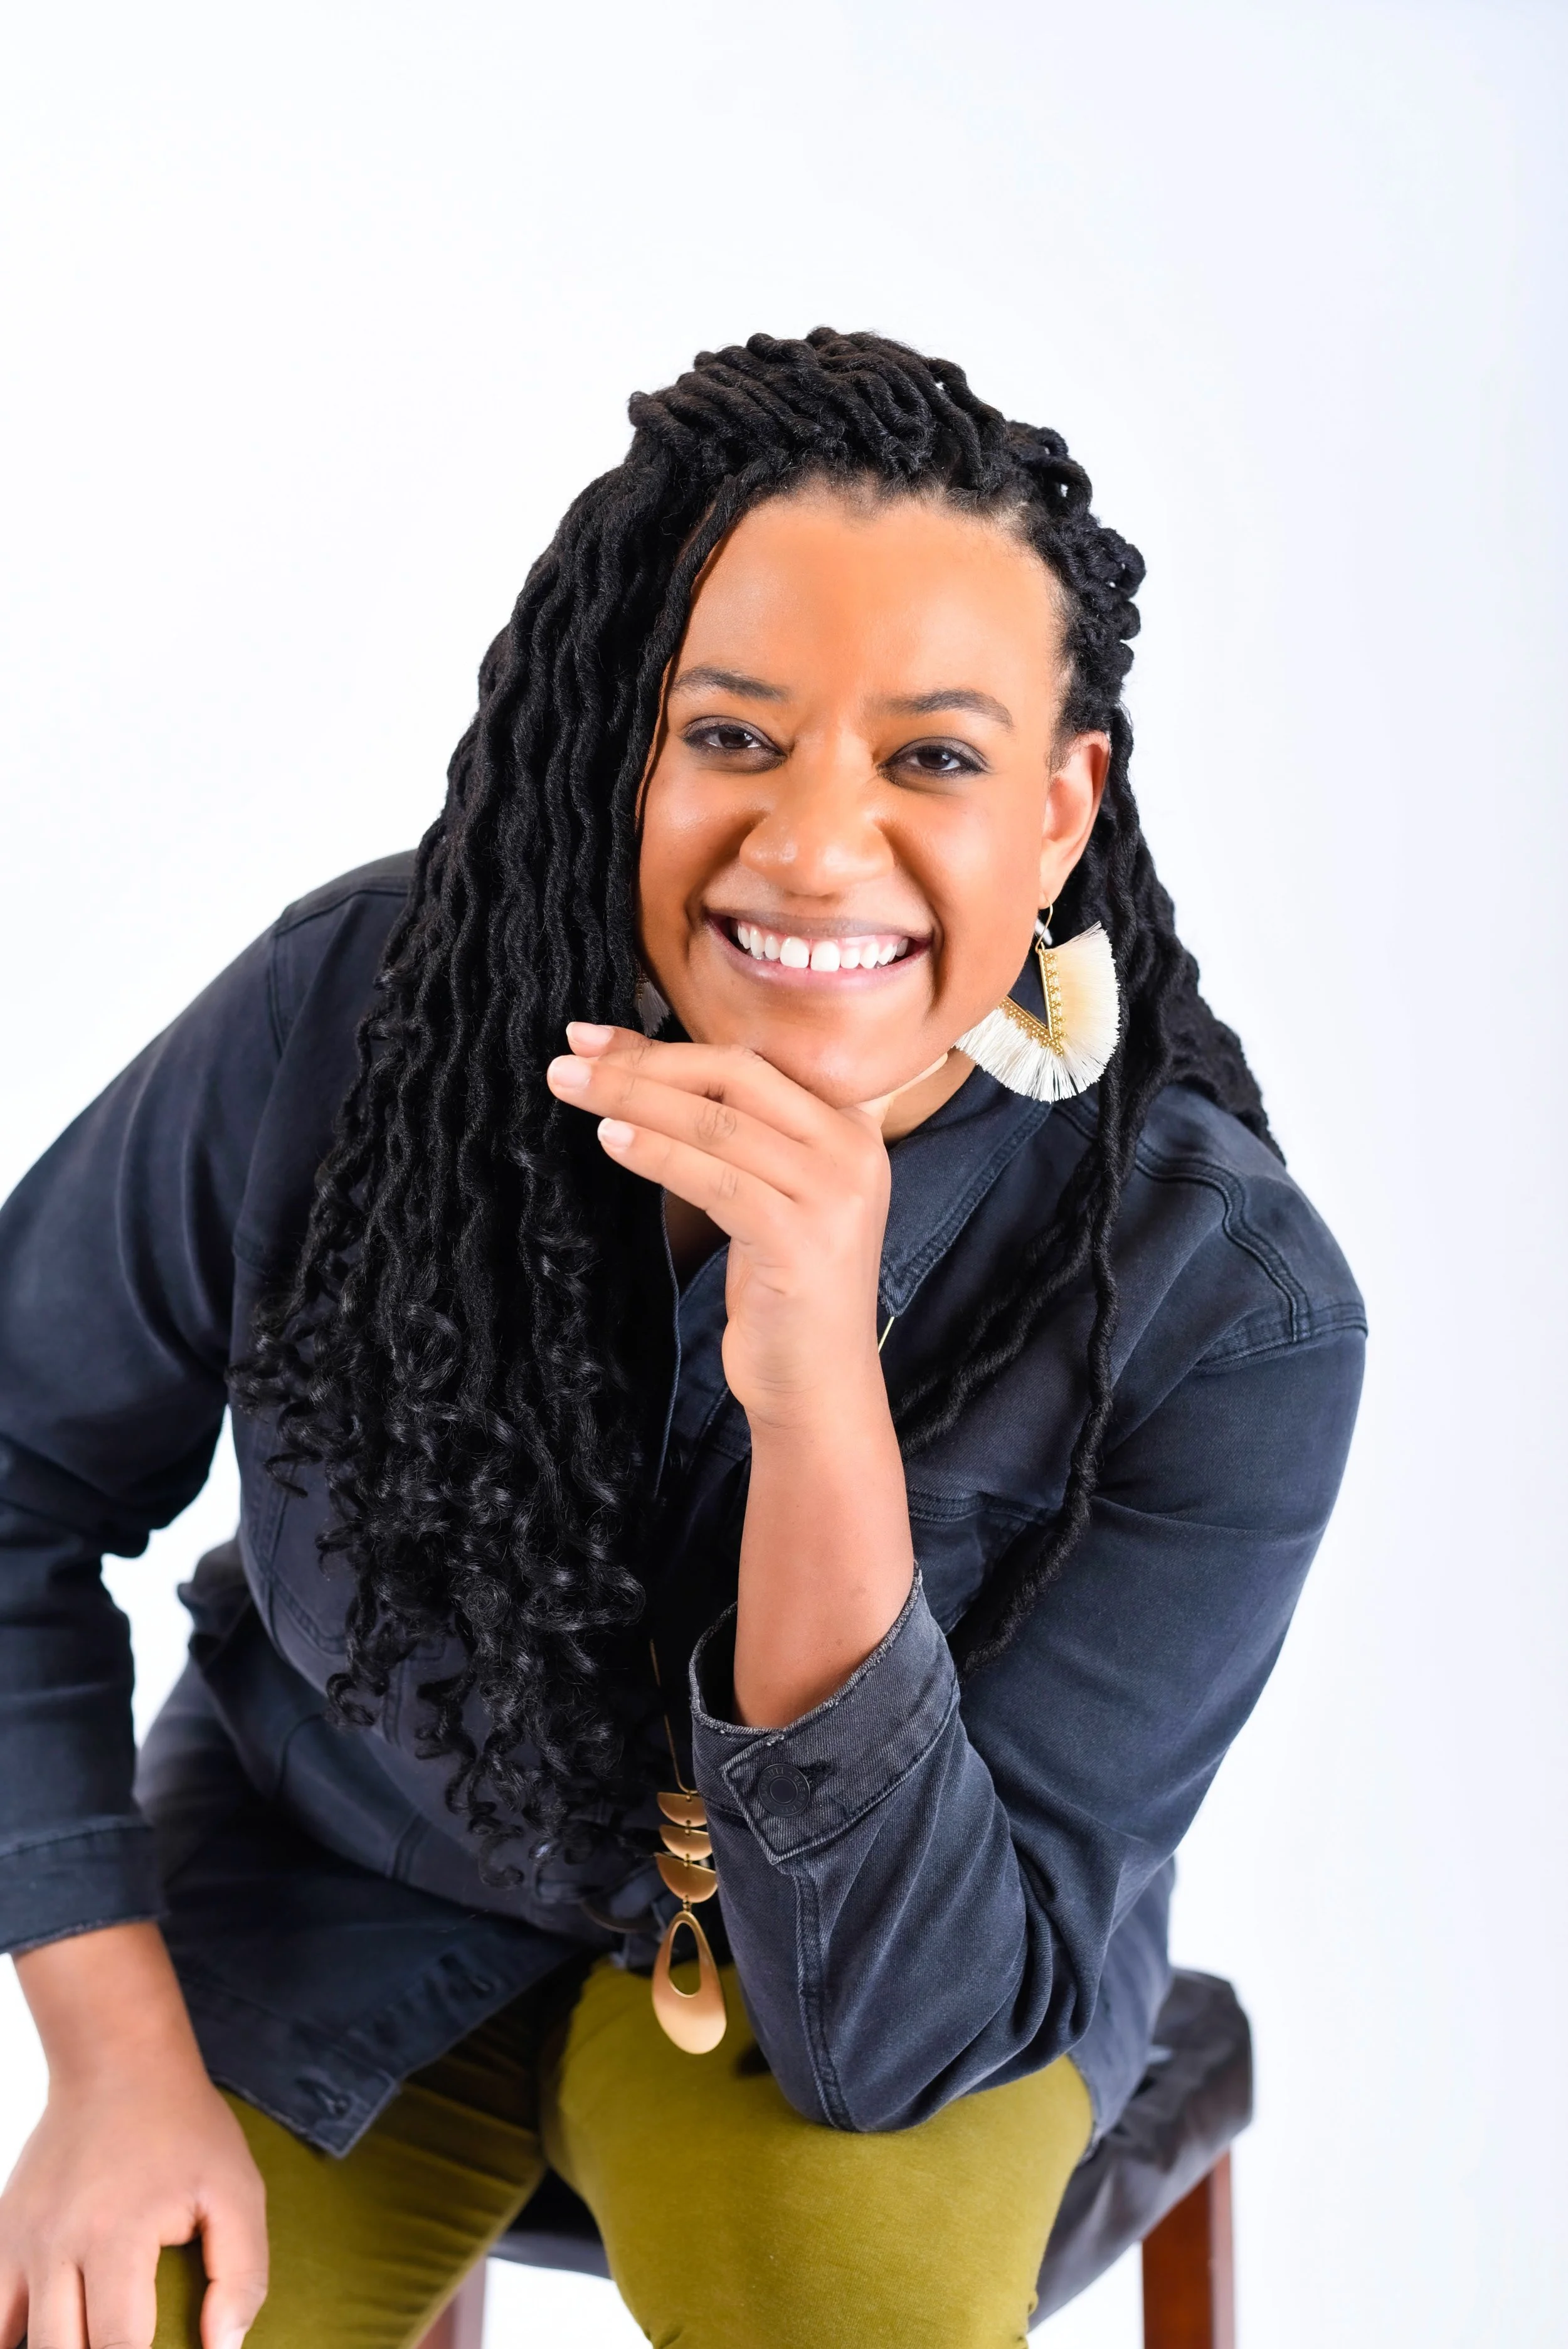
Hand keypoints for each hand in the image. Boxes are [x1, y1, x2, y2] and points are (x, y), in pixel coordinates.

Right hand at [2, 1926, 267, 2348]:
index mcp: (117, 2236)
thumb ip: (240, 2272)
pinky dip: (13, 2333)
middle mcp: (56, 2246)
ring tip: (92, 2337)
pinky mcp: (2, 2235)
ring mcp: (20, 2243)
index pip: (118, 2348)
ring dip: (58, 2347)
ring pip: (18, 2340)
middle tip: (127, 2348)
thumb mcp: (237, 2189)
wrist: (117, 2064)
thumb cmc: (183, 2128)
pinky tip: (46, 2334)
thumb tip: (224, 2348)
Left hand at [548, 1023, 893, 1431]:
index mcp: (848, 1128)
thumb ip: (728, 1133)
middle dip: (644, 1063)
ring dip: (635, 1099)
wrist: (819, 1387)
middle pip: (734, 1079)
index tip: (592, 1035)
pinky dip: (657, 1153)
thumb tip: (636, 1067)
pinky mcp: (802, 1241)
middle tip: (570, 1057)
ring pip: (718, 1124)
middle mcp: (852, 1151)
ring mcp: (834, 1196)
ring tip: (571, 1088)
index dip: (666, 1043)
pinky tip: (611, 1139)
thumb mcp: (762, 1196)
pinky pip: (715, 1179)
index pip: (748, 1062)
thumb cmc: (781, 1289)